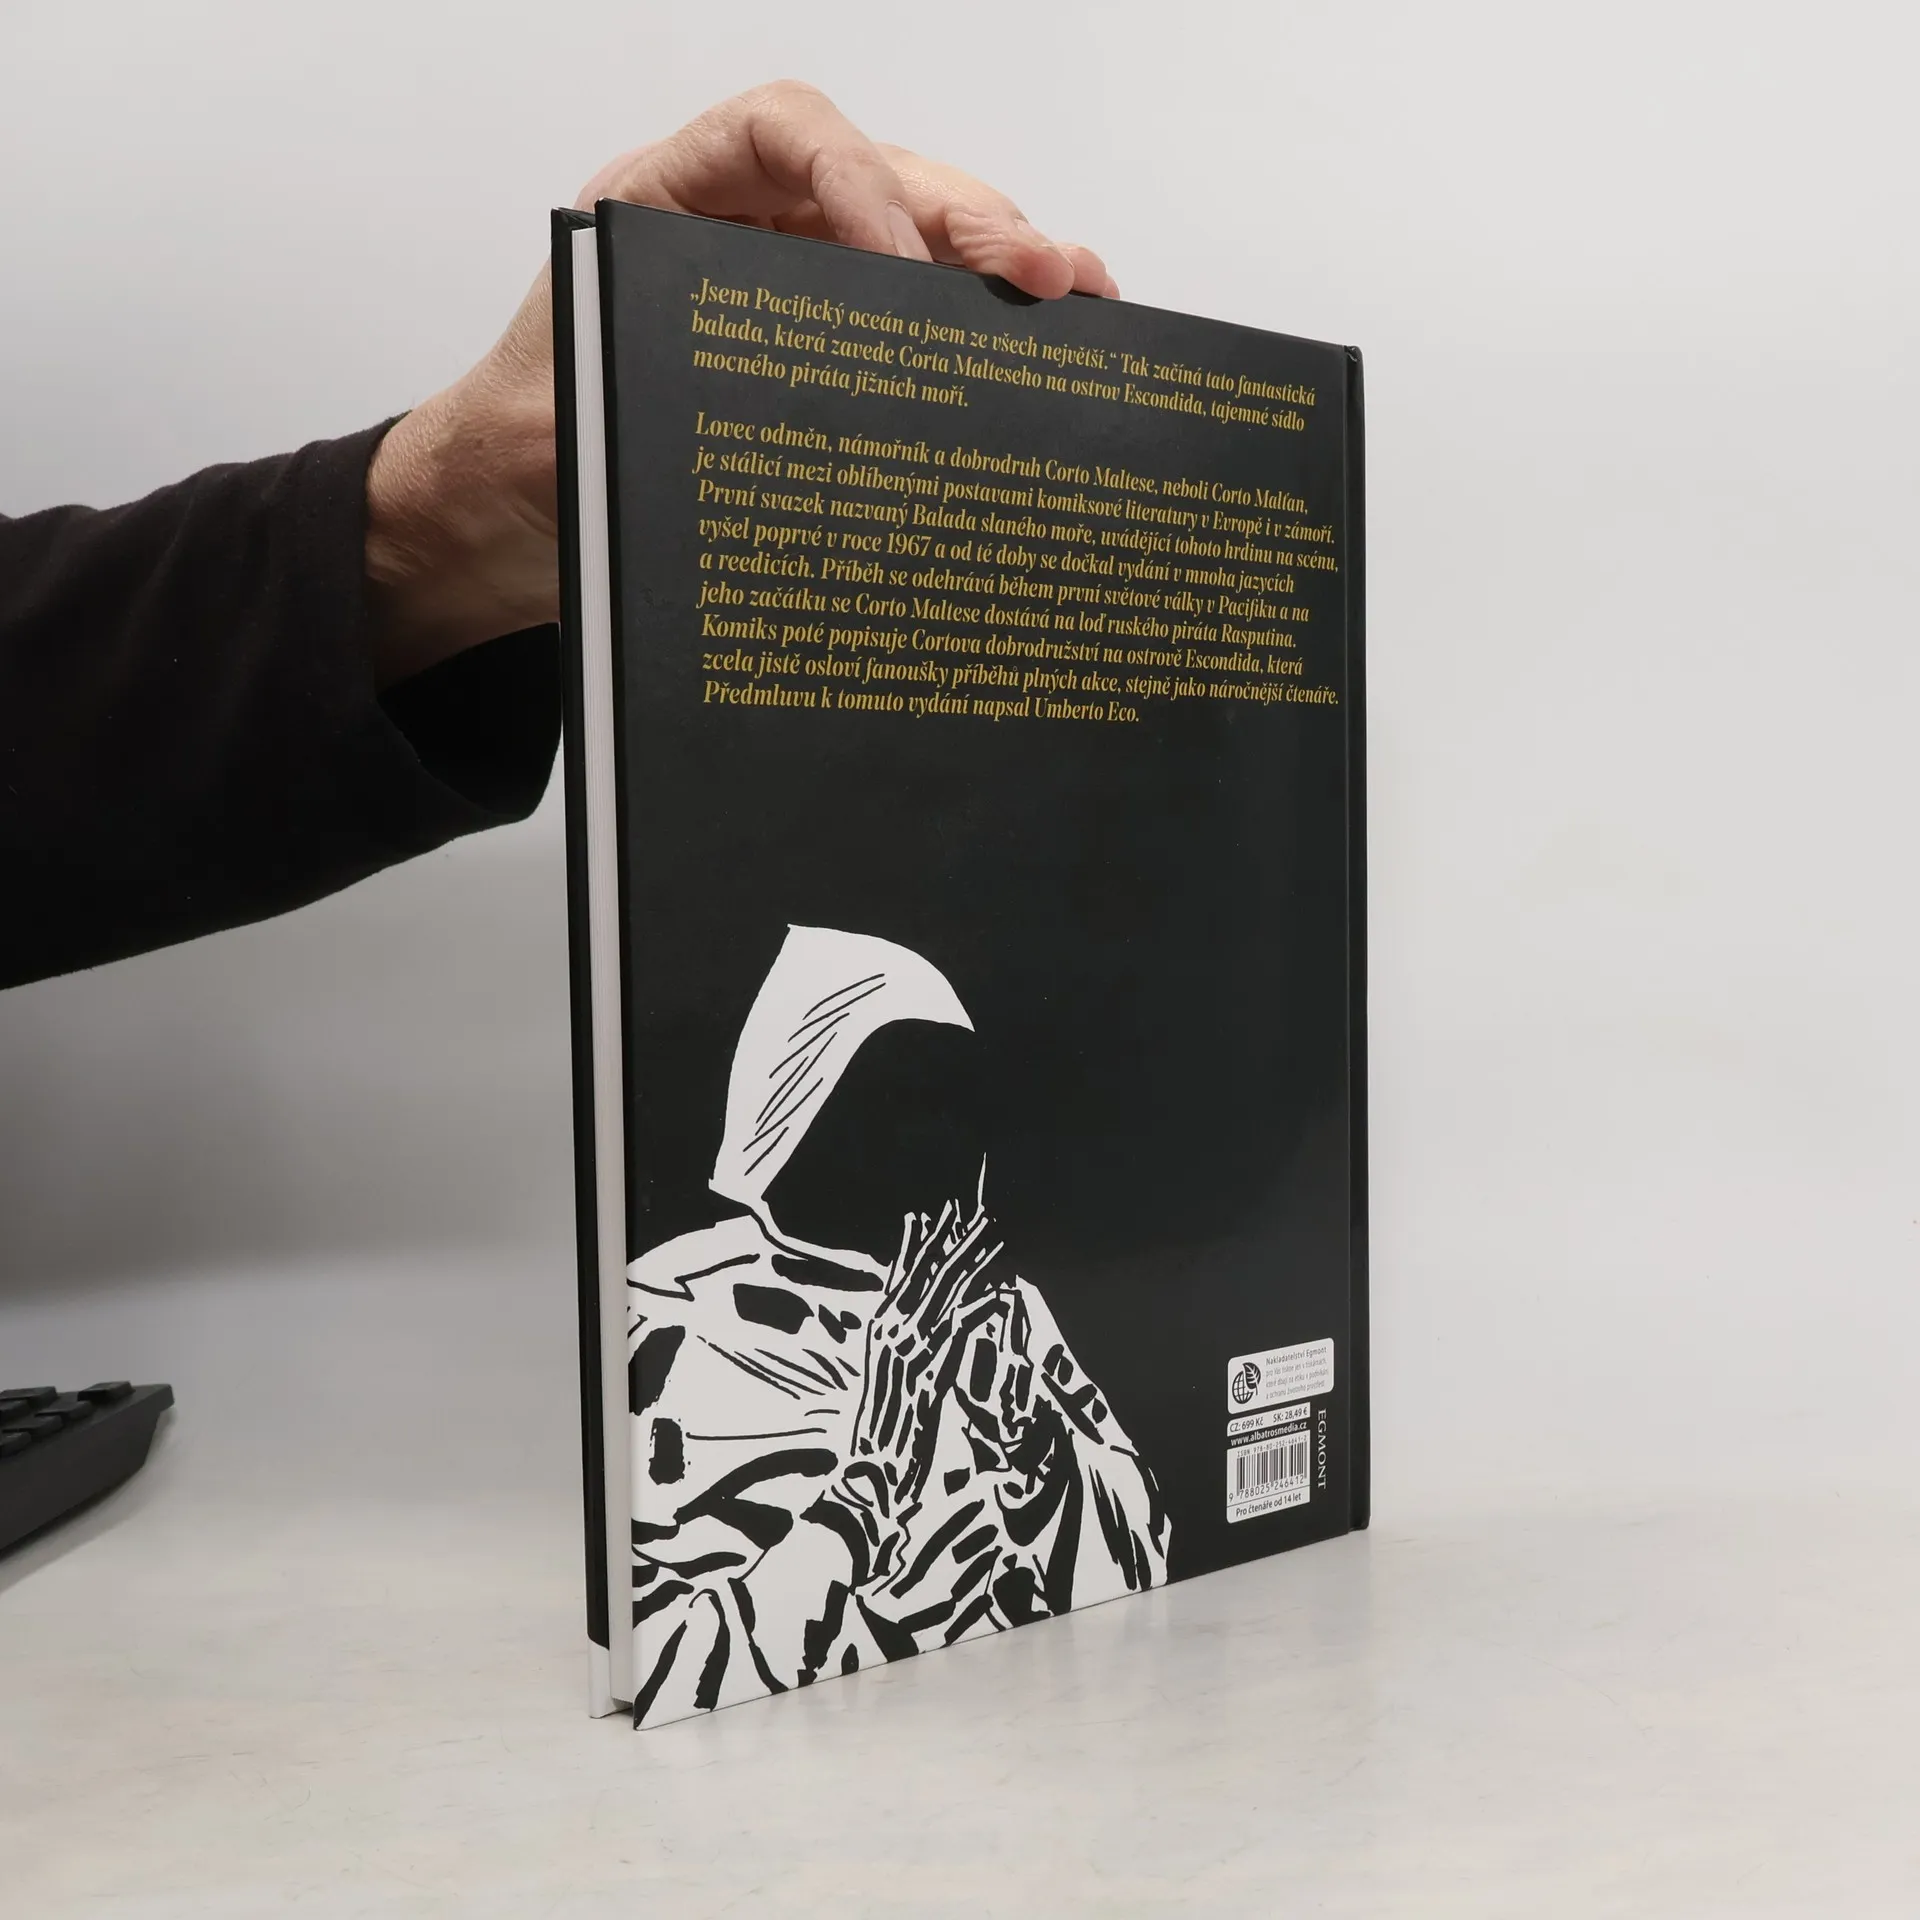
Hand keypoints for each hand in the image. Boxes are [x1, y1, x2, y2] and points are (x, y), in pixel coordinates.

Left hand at [364, 80, 1116, 686]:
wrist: (499, 526)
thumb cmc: (517, 460)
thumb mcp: (566, 421)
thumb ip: (652, 395)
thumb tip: (780, 414)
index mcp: (663, 207)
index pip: (780, 132)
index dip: (855, 178)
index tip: (899, 265)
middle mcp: (740, 230)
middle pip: (879, 183)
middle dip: (970, 224)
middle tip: (1046, 280)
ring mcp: (791, 289)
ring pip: (916, 243)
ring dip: (1001, 265)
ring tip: (1081, 299)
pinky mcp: (825, 361)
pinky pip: (914, 320)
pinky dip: (981, 329)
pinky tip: (1048, 348)